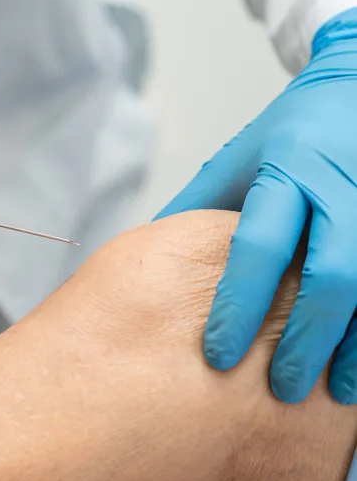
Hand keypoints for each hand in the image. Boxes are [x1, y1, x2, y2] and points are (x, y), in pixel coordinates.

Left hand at [156, 8, 356, 403]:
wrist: (355, 87)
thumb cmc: (288, 134)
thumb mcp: (237, 161)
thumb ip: (198, 209)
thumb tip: (144, 261)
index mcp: (287, 170)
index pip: (258, 247)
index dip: (237, 305)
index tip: (217, 355)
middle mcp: (341, 185)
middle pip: (331, 276)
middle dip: (306, 338)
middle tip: (281, 387)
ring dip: (355, 345)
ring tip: (332, 392)